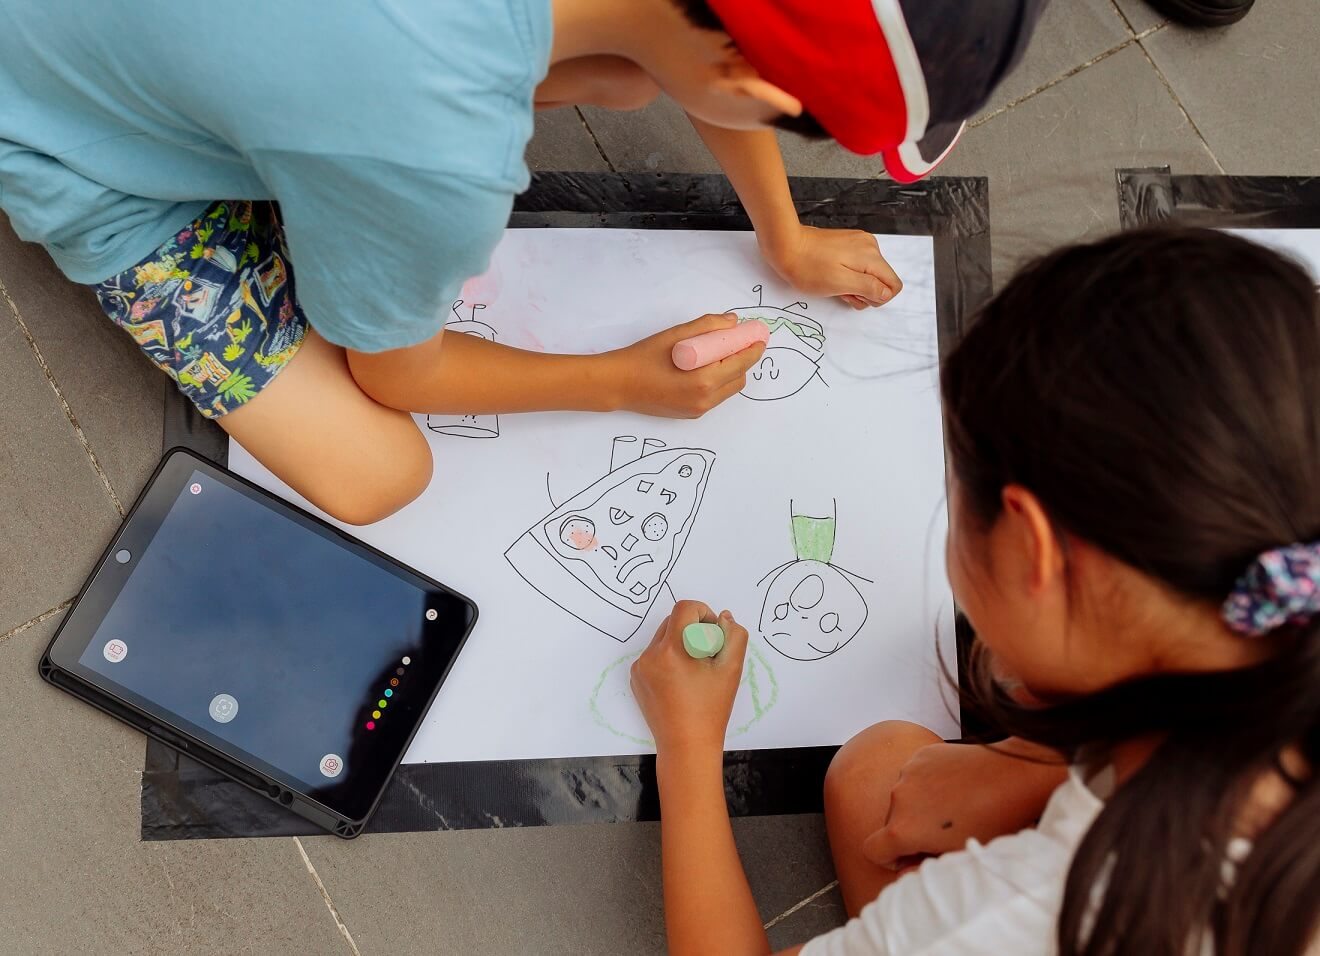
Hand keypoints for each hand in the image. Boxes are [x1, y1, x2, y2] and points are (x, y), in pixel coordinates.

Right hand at [600, 314, 764, 418]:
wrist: (618, 384)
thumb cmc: (644, 358)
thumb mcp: (676, 335)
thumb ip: (707, 326)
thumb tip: (732, 321)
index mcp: (703, 380)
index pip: (740, 363)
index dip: (753, 349)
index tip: (759, 337)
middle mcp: (705, 399)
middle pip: (739, 378)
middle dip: (743, 359)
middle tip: (738, 342)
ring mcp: (698, 409)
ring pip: (729, 389)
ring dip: (731, 371)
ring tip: (719, 354)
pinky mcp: (691, 414)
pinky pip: (715, 396)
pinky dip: (717, 381)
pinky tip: (704, 367)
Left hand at [630, 601, 748, 752]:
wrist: (686, 745)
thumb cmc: (711, 709)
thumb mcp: (731, 670)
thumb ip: (734, 636)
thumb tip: (724, 617)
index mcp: (672, 649)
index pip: (684, 608)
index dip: (703, 612)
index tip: (714, 632)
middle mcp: (650, 655)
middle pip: (672, 621)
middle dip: (692, 629)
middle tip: (709, 653)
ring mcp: (639, 668)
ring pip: (662, 638)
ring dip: (680, 643)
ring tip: (695, 669)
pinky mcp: (636, 679)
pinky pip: (654, 655)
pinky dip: (668, 658)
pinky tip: (681, 681)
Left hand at [762, 224, 902, 310]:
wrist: (786, 246)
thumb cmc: (808, 268)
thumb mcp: (840, 283)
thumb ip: (868, 288)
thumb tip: (886, 293)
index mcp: (871, 256)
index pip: (893, 284)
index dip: (877, 298)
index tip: (855, 296)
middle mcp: (870, 246)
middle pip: (882, 280)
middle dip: (864, 292)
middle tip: (841, 291)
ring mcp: (859, 243)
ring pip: (869, 274)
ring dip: (855, 285)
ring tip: (834, 283)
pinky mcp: (848, 243)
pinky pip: (859, 266)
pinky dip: (849, 275)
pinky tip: (833, 275)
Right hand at [861, 741, 1068, 871]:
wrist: (1013, 777)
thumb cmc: (993, 821)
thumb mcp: (959, 855)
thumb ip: (923, 868)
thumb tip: (905, 872)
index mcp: (903, 829)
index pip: (872, 850)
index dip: (889, 859)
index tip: (909, 856)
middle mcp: (898, 798)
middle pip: (890, 823)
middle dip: (908, 830)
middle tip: (942, 834)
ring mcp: (908, 772)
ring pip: (903, 798)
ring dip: (918, 806)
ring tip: (953, 808)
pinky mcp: (922, 755)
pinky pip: (915, 775)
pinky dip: (927, 784)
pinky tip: (954, 787)